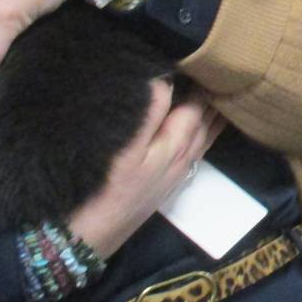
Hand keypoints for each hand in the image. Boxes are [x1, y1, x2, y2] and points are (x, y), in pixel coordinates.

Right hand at [67, 84, 224, 259]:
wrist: (80, 243)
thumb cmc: (101, 193)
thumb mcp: (125, 152)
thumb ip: (150, 116)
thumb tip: (166, 80)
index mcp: (175, 147)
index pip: (196, 107)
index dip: (201, 82)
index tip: (205, 57)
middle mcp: (182, 160)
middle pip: (206, 122)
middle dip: (215, 97)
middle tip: (221, 70)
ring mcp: (174, 175)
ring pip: (203, 138)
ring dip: (212, 115)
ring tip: (221, 92)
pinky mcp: (164, 185)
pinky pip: (195, 151)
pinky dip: (203, 133)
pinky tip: (200, 128)